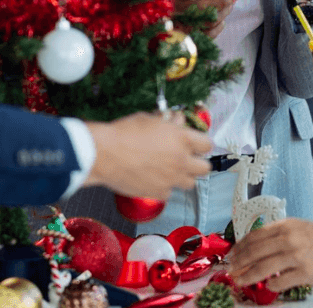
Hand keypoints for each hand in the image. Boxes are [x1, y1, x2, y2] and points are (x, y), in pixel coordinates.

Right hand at [83, 112, 212, 198]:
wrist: (104, 154)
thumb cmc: (124, 132)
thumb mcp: (149, 119)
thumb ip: (168, 122)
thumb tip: (177, 120)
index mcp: (182, 139)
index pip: (208, 144)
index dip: (201, 143)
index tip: (195, 143)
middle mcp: (181, 160)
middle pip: (205, 168)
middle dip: (198, 163)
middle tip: (186, 159)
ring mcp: (172, 179)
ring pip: (190, 183)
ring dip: (183, 176)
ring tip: (170, 170)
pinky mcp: (159, 193)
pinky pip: (169, 192)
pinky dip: (164, 187)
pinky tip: (153, 178)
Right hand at [172, 0, 237, 38]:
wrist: (154, 13)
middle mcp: (173, 9)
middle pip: (203, 6)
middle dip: (223, 0)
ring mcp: (179, 25)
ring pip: (208, 21)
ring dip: (225, 12)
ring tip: (231, 4)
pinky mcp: (185, 38)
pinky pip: (208, 35)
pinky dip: (219, 27)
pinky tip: (221, 19)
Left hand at [229, 218, 312, 292]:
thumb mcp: (298, 226)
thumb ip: (278, 234)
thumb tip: (254, 247)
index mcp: (285, 225)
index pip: (254, 236)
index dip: (239, 247)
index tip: (232, 254)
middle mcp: (288, 239)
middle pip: (254, 252)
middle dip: (238, 262)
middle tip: (230, 270)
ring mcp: (296, 256)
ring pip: (262, 268)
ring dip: (247, 276)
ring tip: (239, 281)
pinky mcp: (304, 273)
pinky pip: (279, 282)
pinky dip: (270, 285)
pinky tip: (267, 286)